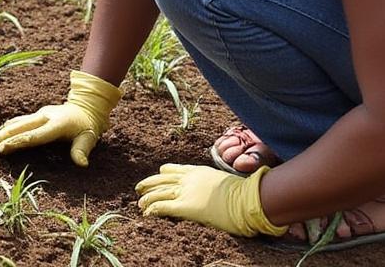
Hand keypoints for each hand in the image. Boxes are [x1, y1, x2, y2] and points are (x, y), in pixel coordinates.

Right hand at [0, 70, 121, 166]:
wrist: (86, 107)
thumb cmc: (87, 126)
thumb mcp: (88, 138)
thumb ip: (82, 150)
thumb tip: (82, 164)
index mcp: (56, 124)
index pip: (33, 135)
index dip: (17, 142)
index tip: (3, 148)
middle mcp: (44, 116)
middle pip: (19, 127)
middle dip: (2, 137)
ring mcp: (40, 114)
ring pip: (16, 123)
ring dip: (2, 133)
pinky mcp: (37, 115)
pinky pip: (19, 121)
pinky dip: (8, 127)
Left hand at [136, 164, 286, 236]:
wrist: (246, 199)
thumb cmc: (241, 193)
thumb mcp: (222, 180)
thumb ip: (211, 182)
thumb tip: (214, 189)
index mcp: (197, 171)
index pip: (173, 170)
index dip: (163, 174)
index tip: (158, 175)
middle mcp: (188, 179)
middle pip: (161, 179)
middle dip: (149, 184)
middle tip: (139, 189)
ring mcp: (186, 192)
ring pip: (159, 193)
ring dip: (147, 199)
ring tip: (140, 204)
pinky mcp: (186, 207)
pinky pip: (163, 207)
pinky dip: (153, 210)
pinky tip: (147, 213)